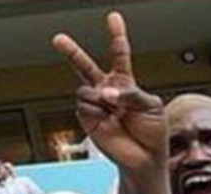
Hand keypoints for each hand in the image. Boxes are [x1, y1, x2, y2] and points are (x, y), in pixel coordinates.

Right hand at [52, 12, 164, 172]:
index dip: (115, 35)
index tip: (112, 18)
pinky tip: (106, 118)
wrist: (143, 158)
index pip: (119, 54)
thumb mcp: (151, 105)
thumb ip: (130, 93)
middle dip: (72, 52)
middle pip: (85, 67)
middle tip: (58, 39)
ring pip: (86, 90)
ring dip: (101, 98)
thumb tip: (106, 92)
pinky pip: (84, 107)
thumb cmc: (152, 132)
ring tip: (113, 110)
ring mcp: (96, 105)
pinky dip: (96, 111)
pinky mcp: (87, 119)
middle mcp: (107, 91)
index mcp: (125, 83)